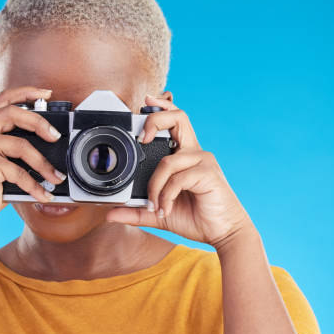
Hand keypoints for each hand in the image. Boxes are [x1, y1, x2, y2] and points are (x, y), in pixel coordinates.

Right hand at [0, 86, 65, 231]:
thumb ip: (12, 147)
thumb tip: (48, 142)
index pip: (3, 99)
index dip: (27, 93)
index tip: (47, 94)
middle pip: (14, 113)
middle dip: (40, 123)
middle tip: (56, 136)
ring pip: (21, 145)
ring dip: (44, 164)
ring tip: (56, 177)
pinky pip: (19, 172)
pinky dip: (35, 185)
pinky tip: (44, 194)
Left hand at [105, 93, 254, 248]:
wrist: (223, 232)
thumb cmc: (195, 217)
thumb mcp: (158, 214)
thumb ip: (136, 211)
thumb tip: (110, 214)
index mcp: (184, 155)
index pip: (174, 121)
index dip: (161, 108)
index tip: (146, 100)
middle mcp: (194, 153)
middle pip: (178, 118)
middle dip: (156, 120)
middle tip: (142, 139)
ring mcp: (203, 161)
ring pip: (168, 161)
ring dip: (155, 186)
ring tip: (155, 206)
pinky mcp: (208, 174)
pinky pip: (178, 179)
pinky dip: (166, 196)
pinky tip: (166, 209)